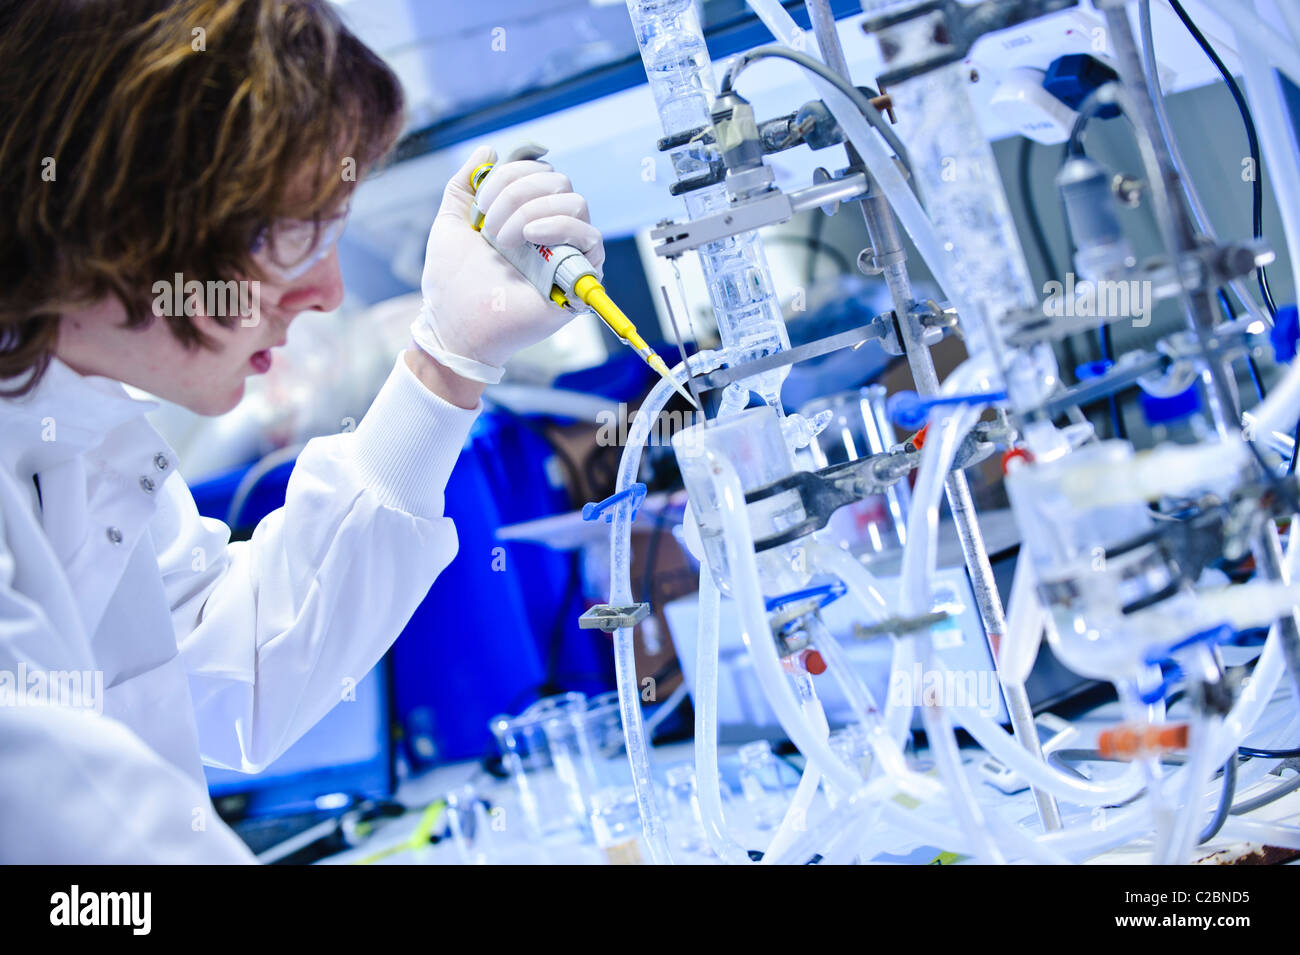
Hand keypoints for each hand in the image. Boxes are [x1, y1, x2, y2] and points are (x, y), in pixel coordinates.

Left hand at [410, 145, 604, 382]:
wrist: (455, 323)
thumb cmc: (452, 281)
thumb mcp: (450, 220)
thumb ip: (465, 183)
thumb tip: (488, 150)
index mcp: (523, 215)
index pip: (538, 172)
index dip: (509, 176)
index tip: (481, 205)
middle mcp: (548, 231)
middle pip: (558, 181)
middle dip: (518, 193)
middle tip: (491, 227)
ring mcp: (565, 253)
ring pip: (575, 202)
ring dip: (534, 210)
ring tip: (506, 239)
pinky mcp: (579, 279)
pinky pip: (592, 238)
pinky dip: (561, 226)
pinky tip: (531, 237)